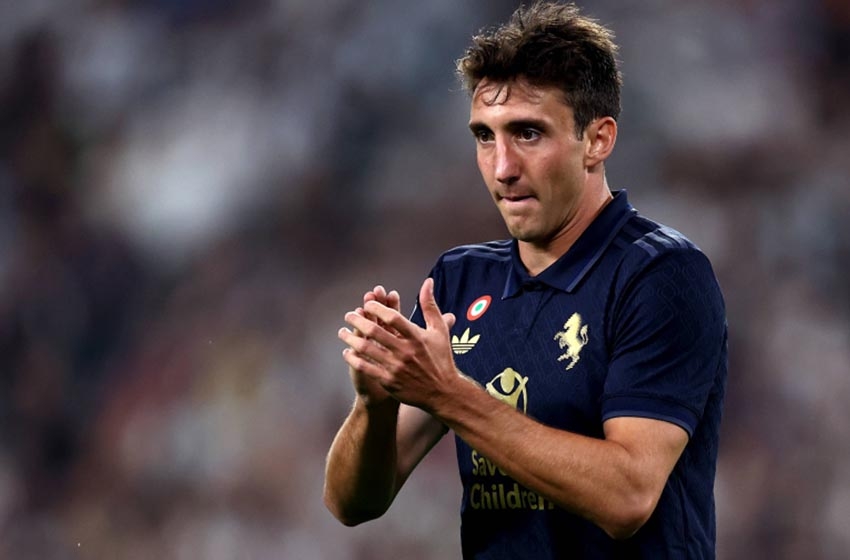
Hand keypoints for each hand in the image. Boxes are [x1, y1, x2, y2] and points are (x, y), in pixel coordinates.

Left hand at [339, 278, 456, 412]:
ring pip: (366, 349)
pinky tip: (347, 352)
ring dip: (350, 338)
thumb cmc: (441, 359)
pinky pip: (365, 367)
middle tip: (349, 315)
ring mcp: (396, 367)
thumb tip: (427, 282)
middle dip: (357, 320)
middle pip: (375, 331)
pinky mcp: (389, 381)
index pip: (392, 317)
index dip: (377, 308)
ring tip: (342, 332)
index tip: (367, 303)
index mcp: (417, 336)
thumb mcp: (439, 330)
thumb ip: (430, 305)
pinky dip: (353, 359)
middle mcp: (405, 351)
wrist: (443, 392)